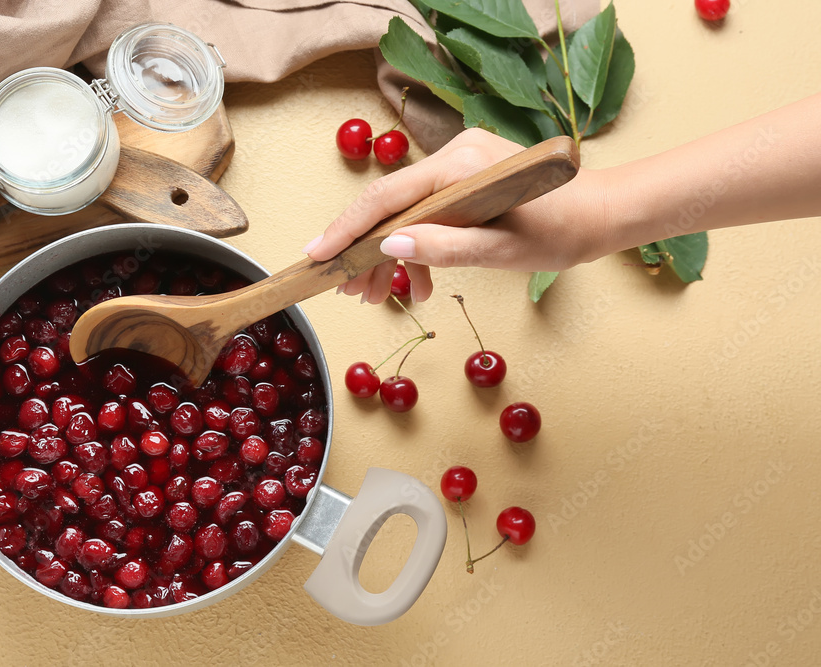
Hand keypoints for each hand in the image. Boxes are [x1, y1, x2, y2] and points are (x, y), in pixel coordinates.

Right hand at [304, 128, 610, 302]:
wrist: (602, 212)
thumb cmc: (561, 233)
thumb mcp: (502, 251)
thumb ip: (444, 248)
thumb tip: (388, 247)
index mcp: (462, 167)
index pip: (387, 197)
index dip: (347, 228)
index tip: (317, 255)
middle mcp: (455, 153)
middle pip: (391, 204)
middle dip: (366, 249)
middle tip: (351, 292)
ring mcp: (460, 161)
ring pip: (406, 210)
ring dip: (391, 253)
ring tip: (379, 295)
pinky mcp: (466, 173)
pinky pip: (427, 209)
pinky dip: (418, 243)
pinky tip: (417, 281)